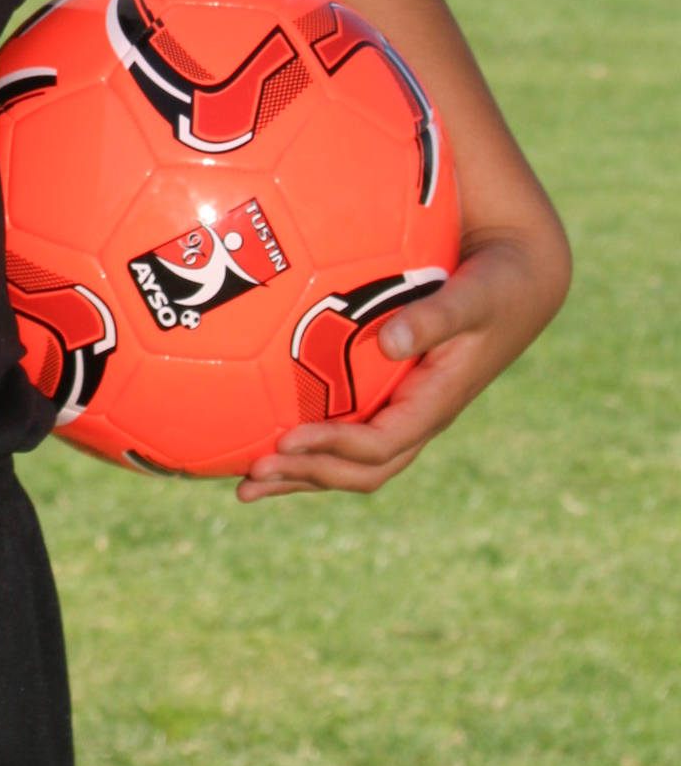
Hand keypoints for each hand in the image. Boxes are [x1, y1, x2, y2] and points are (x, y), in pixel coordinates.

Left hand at [236, 229, 567, 500]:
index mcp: (436, 402)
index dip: (333, 447)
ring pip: (351, 462)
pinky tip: (263, 437)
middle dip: (306, 476)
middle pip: (360, 470)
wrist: (519, 281)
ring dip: (300, 475)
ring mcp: (406, 412)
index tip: (286, 440)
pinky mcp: (393, 397)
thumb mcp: (473, 297)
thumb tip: (389, 340)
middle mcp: (419, 417)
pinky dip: (308, 445)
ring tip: (245, 484)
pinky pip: (348, 432)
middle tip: (250, 476)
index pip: (380, 443)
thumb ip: (436, 318)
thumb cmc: (496, 284)